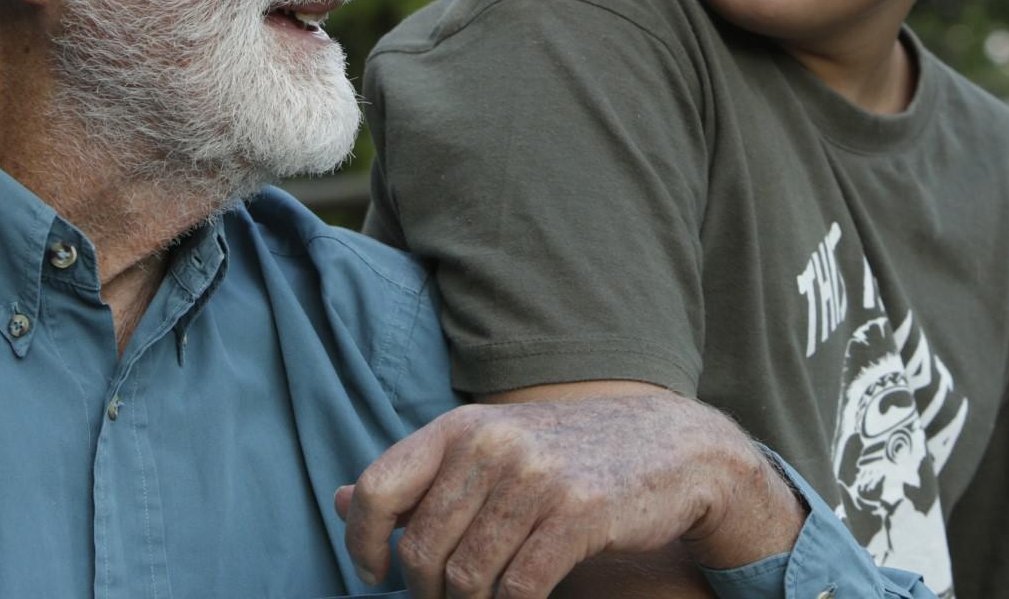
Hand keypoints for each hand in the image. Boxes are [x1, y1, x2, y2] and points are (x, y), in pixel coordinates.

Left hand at [334, 392, 804, 598]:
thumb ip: (420, 477)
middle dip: (425, 592)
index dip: (363, 543)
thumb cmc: (567, 455)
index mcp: (460, 426)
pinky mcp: (577, 513)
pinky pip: (519, 589)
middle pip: (422, 548)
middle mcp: (492, 444)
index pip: (377, 489)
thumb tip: (339, 502)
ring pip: (468, 577)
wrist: (670, 447)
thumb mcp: (489, 448)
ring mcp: (535, 476)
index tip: (376, 574)